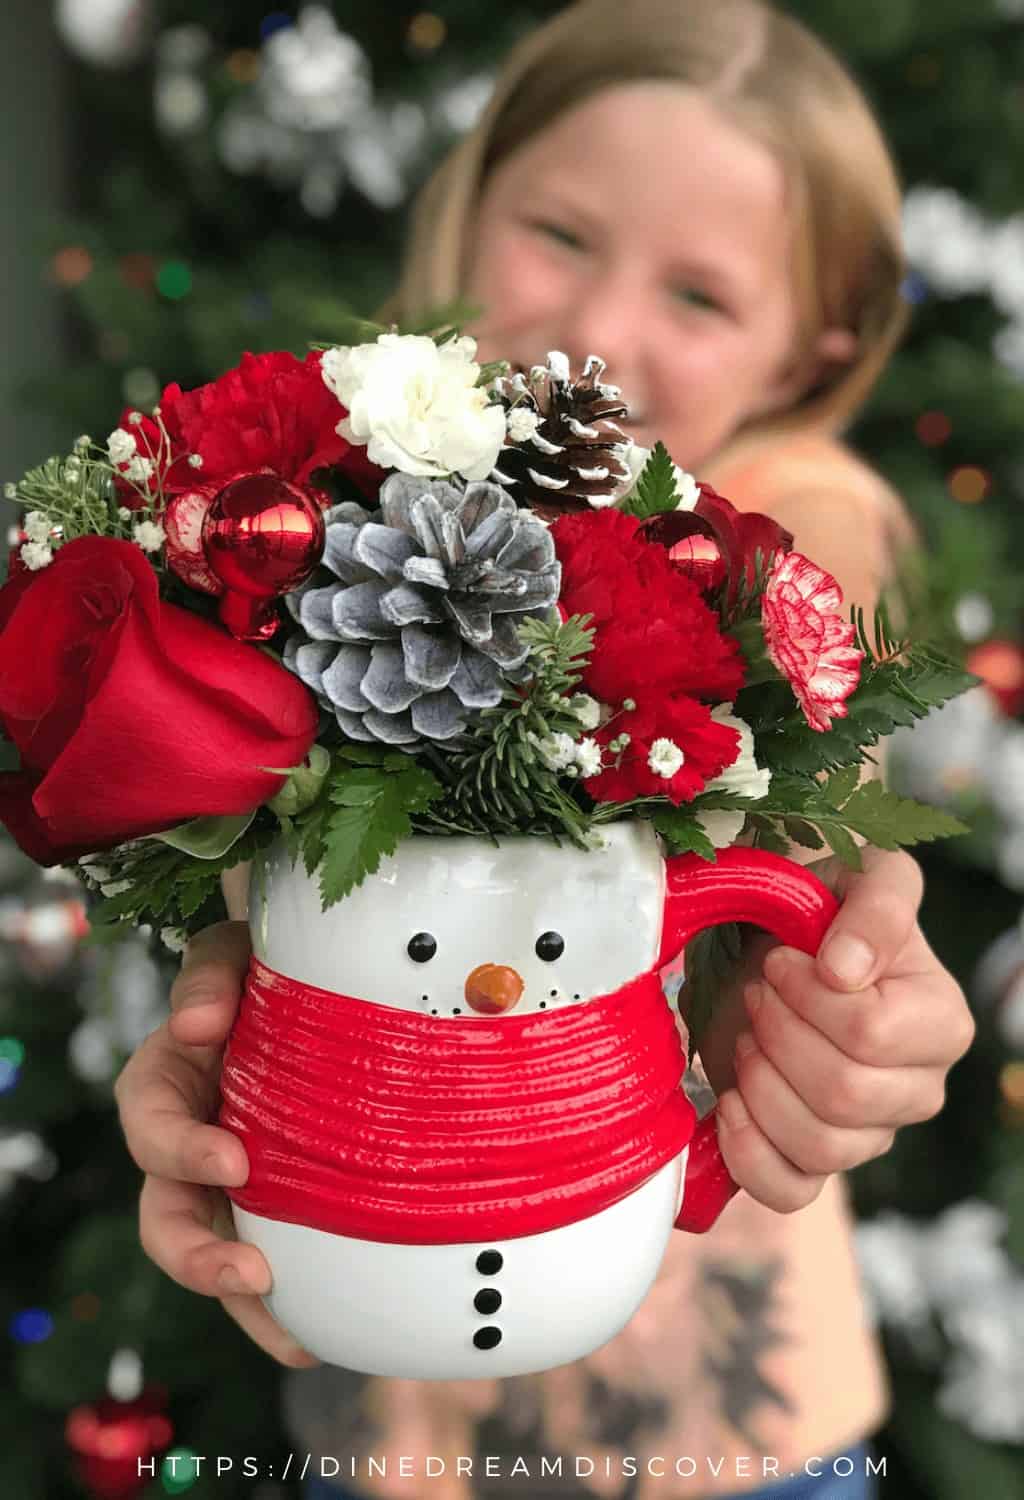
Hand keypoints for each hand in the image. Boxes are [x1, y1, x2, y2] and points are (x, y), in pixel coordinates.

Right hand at [114, 921, 320, 1366]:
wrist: (317, 982)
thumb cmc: (265, 963)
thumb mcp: (233, 950)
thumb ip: (210, 974)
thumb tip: (199, 1024)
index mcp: (167, 1082)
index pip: (152, 1123)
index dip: (182, 1150)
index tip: (235, 1162)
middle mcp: (189, 1143)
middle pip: (167, 1217)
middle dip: (199, 1257)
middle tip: (253, 1275)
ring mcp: (230, 1184)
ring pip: (217, 1257)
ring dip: (246, 1303)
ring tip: (296, 1338)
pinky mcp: (276, 1206)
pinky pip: (273, 1263)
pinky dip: (290, 1305)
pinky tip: (325, 1337)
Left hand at [708, 848, 975, 1213]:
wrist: (766, 947)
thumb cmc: (819, 909)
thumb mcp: (858, 874)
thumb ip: (876, 904)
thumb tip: (847, 970)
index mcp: (941, 1021)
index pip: (871, 1035)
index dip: (807, 996)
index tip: (779, 961)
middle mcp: (917, 1088)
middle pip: (844, 1094)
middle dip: (778, 1034)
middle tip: (756, 993)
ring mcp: (869, 1134)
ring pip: (819, 1146)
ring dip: (759, 1082)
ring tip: (747, 1034)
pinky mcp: (814, 1162)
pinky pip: (789, 1191)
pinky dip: (747, 1152)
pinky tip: (728, 1102)